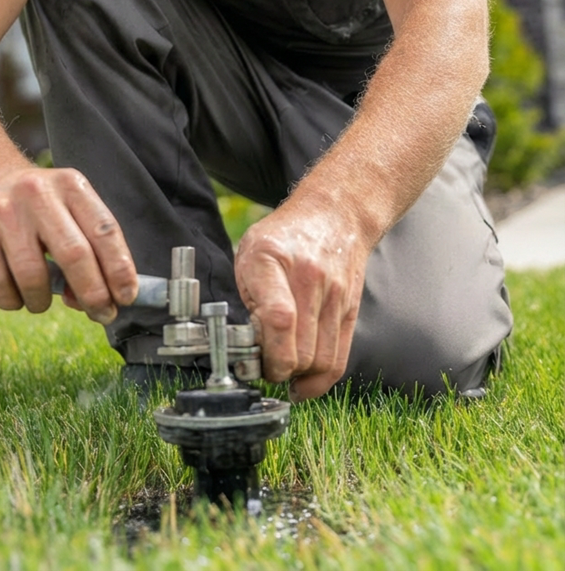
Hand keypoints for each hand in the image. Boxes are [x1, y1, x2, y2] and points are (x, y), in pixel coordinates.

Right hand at [0, 163, 137, 324]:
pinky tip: (16, 294)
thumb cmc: (35, 202)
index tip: (127, 296)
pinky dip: (13, 301)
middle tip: (101, 313)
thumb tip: (96, 300)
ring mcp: (4, 212)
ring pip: (34, 277)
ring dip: (43, 302)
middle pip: (75, 254)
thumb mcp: (66, 203)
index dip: (120, 268)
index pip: (104, 230)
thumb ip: (86, 244)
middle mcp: (39, 194)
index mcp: (70, 185)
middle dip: (93, 294)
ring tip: (41, 301)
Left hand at [234, 203, 370, 399]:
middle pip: (301, 349)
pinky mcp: (350, 310)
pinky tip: (303, 383)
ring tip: (282, 370)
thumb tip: (250, 349)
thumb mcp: (250, 254)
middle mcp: (308, 277)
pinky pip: (339, 359)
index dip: (269, 354)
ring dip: (299, 377)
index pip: (279, 319)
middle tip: (263, 367)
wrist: (334, 214)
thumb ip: (248, 298)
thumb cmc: (282, 237)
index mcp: (272, 259)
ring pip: (321, 361)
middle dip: (279, 371)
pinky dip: (320, 380)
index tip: (255, 364)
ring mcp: (334, 294)